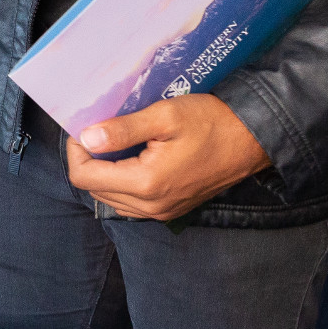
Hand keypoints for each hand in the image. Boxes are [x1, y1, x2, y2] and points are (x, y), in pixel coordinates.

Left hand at [65, 95, 270, 221]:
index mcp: (146, 184)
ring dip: (104, 171)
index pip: (85, 177)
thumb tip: (86, 138)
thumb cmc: (211, 122)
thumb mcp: (164, 116)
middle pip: (95, 189)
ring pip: (111, 198)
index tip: (84, 126)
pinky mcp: (170, 209)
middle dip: (88, 159)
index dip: (76, 150)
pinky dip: (122, 181)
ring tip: (113, 141)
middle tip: (97, 130)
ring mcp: (162, 211)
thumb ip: (122, 129)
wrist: (252, 141)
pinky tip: (131, 157)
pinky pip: (131, 202)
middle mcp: (151, 206)